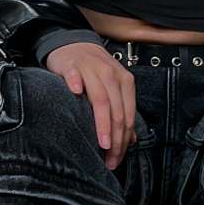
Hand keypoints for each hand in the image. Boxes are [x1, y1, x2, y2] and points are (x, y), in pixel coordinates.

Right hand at [44, 40, 136, 169]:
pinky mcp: (72, 65)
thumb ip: (122, 110)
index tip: (117, 158)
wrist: (74, 44)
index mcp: (124, 81)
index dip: (124, 140)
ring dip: (102, 123)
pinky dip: (76, 84)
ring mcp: (91, 69)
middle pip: (117, 111)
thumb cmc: (93, 70)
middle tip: (110, 159)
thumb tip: (131, 139)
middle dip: (115, 139)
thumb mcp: (112, 88)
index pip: (127, 115)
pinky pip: (75, 75)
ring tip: (102, 144)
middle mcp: (111, 74)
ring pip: (101, 99)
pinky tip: (75, 94)